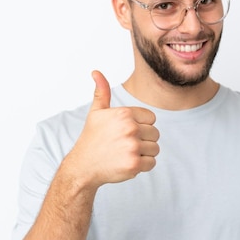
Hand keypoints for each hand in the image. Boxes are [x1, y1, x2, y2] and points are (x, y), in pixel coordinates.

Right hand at [65, 70, 159, 187]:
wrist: (83, 166)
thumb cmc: (92, 139)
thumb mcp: (96, 113)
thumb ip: (102, 92)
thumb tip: (96, 72)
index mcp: (124, 113)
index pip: (151, 118)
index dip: (141, 126)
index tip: (126, 132)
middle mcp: (130, 128)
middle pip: (155, 134)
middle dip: (143, 140)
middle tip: (124, 145)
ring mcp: (132, 147)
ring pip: (155, 149)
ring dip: (143, 154)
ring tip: (125, 154)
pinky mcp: (134, 164)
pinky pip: (152, 163)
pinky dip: (142, 166)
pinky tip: (126, 163)